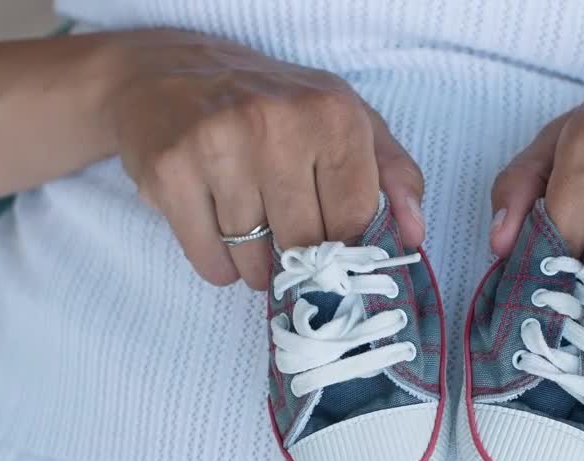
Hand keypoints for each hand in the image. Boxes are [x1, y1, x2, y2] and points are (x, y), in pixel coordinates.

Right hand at [105, 32, 424, 289]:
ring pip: (254, 261)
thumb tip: (414, 234)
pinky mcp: (172, 173)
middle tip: (287, 240)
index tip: (332, 244)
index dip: (345, 244)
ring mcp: (219, 147)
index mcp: (331, 114)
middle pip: (305, 244)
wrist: (169, 71)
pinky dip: (218, 265)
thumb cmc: (270, 104)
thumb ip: (394, 174)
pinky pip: (209, 259)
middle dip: (299, 258)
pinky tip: (218, 235)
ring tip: (252, 234)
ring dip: (256, 267)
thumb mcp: (343, 119)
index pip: (354, 220)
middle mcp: (276, 125)